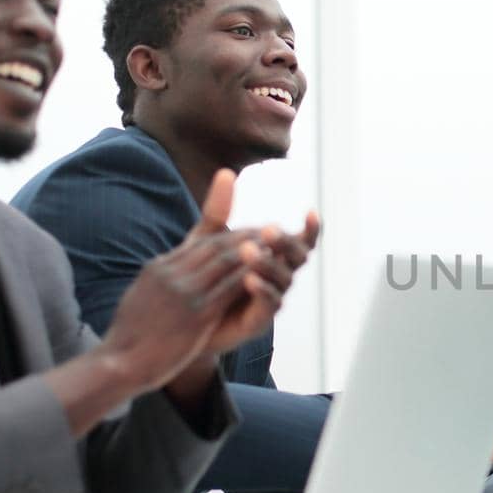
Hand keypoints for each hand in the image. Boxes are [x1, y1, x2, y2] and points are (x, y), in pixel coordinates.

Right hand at [98, 172, 269, 391]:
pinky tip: (268, 275)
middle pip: (217, 245)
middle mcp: (172, 273)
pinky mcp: (197, 313)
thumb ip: (160, 280)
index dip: (230, 235)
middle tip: (271, 233)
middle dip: (247, 237)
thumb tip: (170, 268)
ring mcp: (184, 292)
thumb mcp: (140, 296)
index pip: (201, 242)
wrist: (118, 363)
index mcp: (159, 267)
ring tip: (276, 248)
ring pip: (227, 261)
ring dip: (255, 252)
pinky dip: (251, 277)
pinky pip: (231, 288)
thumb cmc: (130, 336)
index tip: (250, 233)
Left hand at [198, 172, 321, 357]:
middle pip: (298, 257)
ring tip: (248, 250)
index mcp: (273, 256)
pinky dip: (263, 289)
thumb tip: (226, 171)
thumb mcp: (207, 239)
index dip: (310, 229)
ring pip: (285, 278)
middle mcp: (279, 276)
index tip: (310, 212)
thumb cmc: (201, 277)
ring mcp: (272, 299)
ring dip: (269, 262)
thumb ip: (220, 210)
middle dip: (285, 241)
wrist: (182, 321)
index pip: (300, 240)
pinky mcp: (260, 320)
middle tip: (268, 229)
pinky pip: (270, 304)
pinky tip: (248, 278)